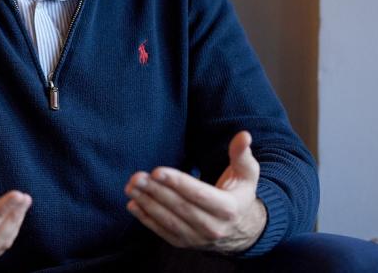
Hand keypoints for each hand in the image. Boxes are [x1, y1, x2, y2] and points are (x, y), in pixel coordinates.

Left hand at [124, 130, 266, 253]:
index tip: (157, 171)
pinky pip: (162, 232)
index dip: (177, 183)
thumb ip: (241, 155)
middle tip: (137, 177)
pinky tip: (133, 205)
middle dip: (156, 191)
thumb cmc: (239, 195)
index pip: (199, 194)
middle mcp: (213, 227)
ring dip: (147, 204)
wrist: (241, 229)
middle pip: (180, 207)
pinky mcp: (184, 243)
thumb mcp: (246, 175)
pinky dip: (146, 219)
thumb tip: (243, 135)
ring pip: (169, 221)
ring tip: (131, 188)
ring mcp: (198, 238)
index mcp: (228, 208)